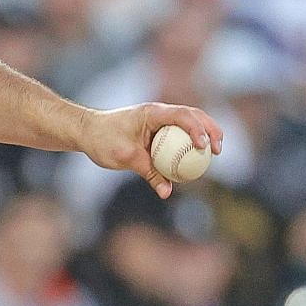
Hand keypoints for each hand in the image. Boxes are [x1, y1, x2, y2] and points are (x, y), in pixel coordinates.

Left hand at [78, 103, 223, 198]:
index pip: (182, 115)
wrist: (87, 132)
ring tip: (216, 152)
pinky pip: (178, 135)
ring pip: (189, 124)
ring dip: (204, 134)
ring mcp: (159, 121)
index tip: (203, 146)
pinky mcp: (157, 130)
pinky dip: (189, 144)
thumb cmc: (102, 140)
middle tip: (218, 150)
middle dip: (211, 130)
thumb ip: (149, 173)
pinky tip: (196, 160)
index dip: (197, 129)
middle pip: (193, 116)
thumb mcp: (125, 158)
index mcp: (153, 112)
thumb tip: (167, 192)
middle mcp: (159, 113)